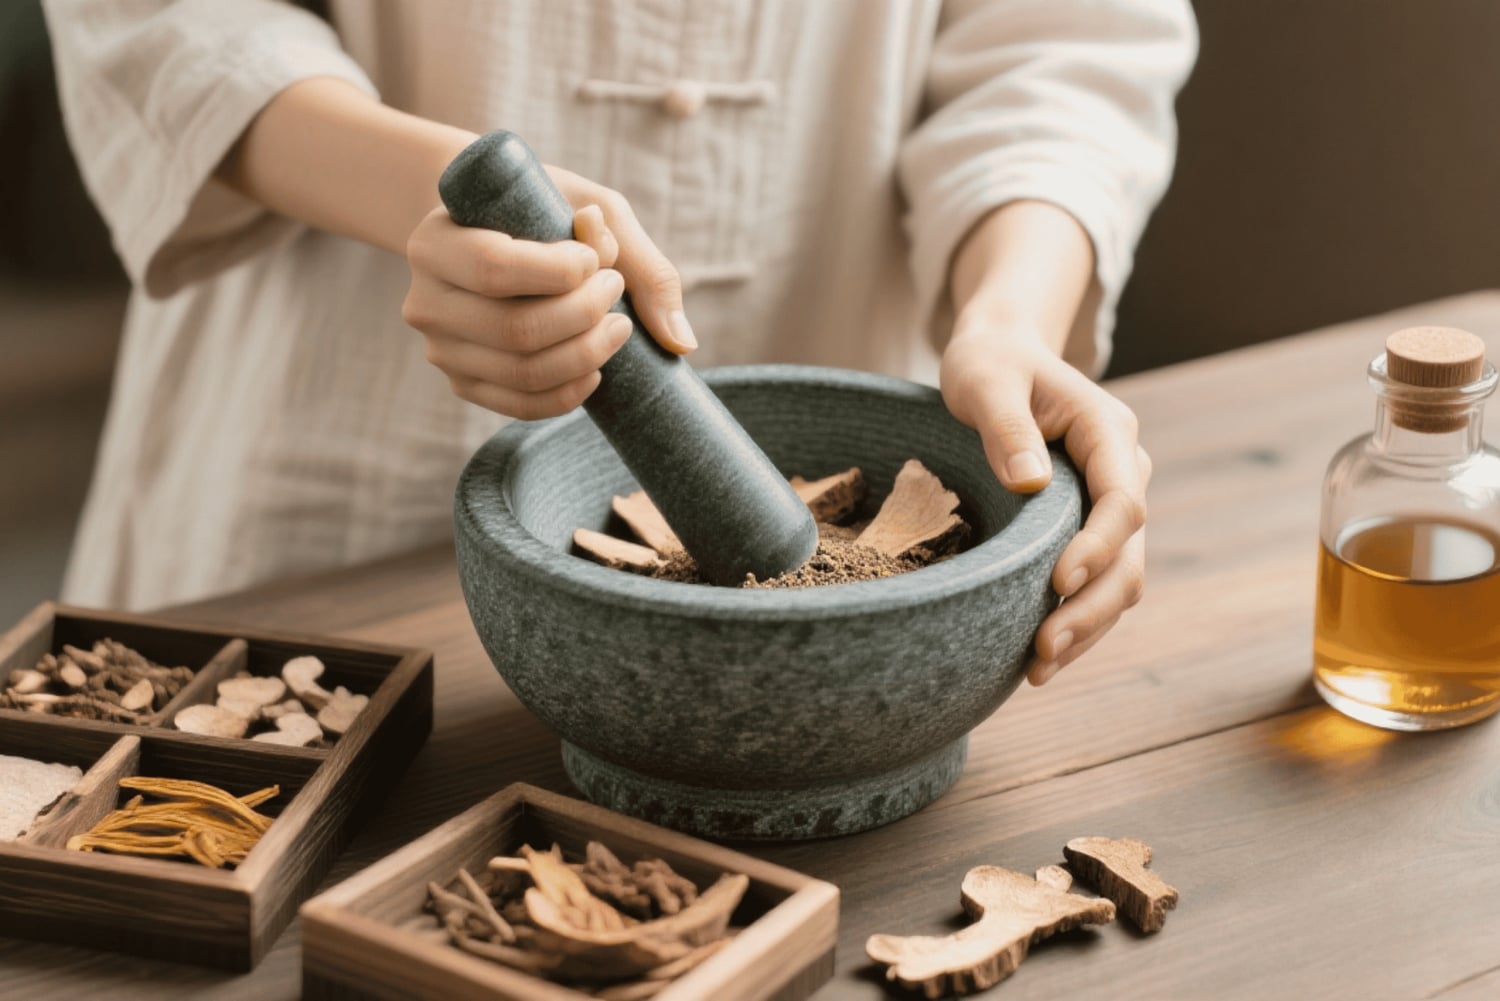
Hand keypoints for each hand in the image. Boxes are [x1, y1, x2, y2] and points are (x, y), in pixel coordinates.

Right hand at [402, 166, 694, 418]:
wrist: (485, 231)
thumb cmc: (538, 211)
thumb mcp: (587, 204)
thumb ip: (634, 256)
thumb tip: (680, 340)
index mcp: (435, 242)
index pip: (495, 268)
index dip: (561, 272)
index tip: (596, 260)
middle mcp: (426, 300)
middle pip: (515, 329)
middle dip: (585, 316)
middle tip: (615, 294)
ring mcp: (441, 349)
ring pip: (521, 372)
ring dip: (586, 355)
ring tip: (616, 327)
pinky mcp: (462, 382)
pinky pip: (519, 406)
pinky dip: (568, 394)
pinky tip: (595, 370)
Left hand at [940, 323, 1149, 685]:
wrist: (998, 358)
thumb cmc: (989, 365)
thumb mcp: (985, 381)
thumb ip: (1006, 426)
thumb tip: (1030, 482)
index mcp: (1108, 432)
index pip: (1121, 501)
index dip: (1096, 548)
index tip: (1057, 582)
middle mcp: (1122, 472)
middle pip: (1128, 554)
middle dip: (1091, 607)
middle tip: (1043, 650)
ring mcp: (1109, 505)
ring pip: (1119, 580)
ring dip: (1086, 628)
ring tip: (1038, 669)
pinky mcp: (1088, 529)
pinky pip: (1095, 584)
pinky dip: (1075, 622)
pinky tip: (1037, 661)